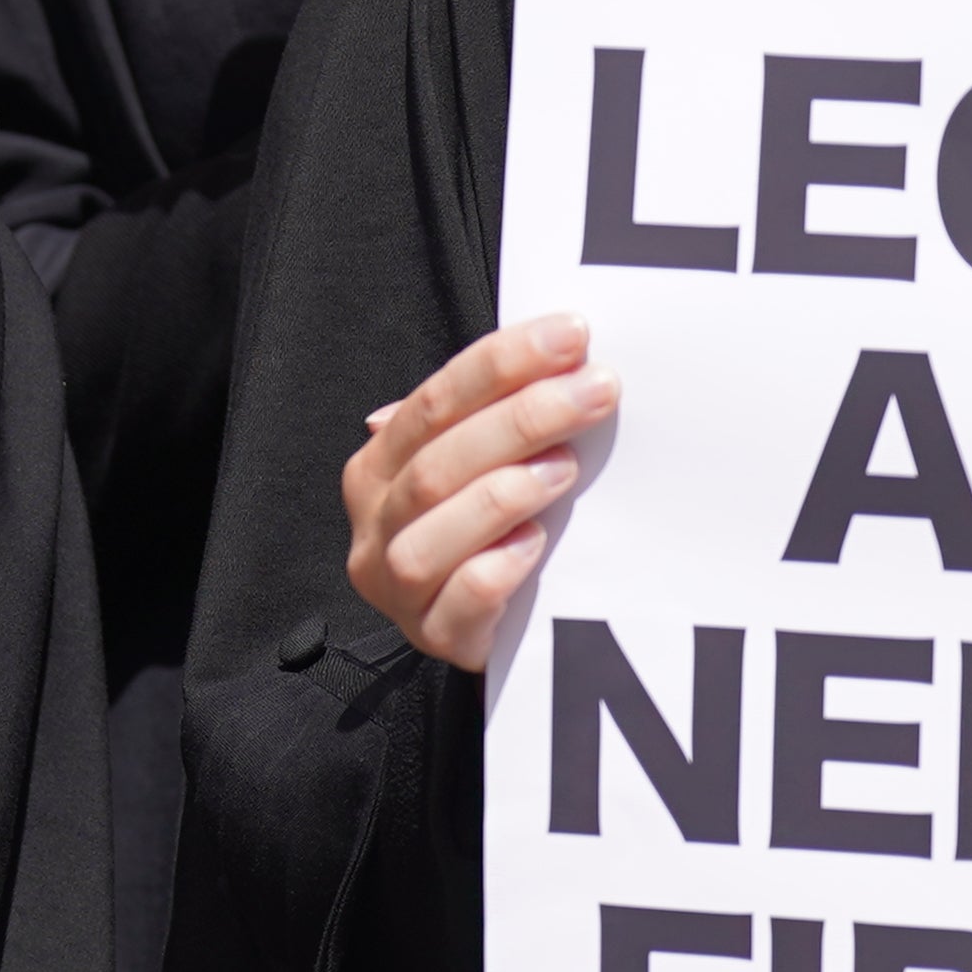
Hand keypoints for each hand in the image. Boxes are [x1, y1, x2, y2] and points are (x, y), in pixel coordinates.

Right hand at [341, 315, 614, 671]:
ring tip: (565, 467)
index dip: (501, 364)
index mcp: (380, 466)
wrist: (489, 622)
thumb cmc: (489, 528)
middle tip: (596, 390)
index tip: (571, 335)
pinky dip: (492, 569)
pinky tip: (534, 542)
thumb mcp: (478, 463)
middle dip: (521, 418)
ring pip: (428, 537)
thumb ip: (489, 416)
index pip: (434, 402)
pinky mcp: (433, 637)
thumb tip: (554, 349)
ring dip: (500, 495)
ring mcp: (396, 585)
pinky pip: (455, 603)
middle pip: (436, 463)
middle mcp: (376, 523)